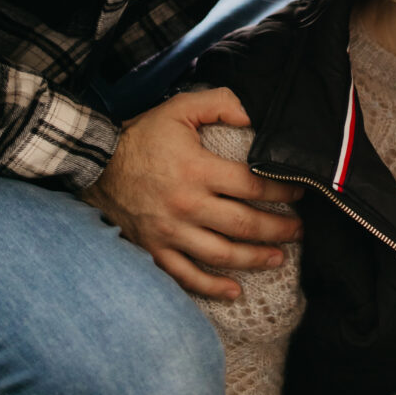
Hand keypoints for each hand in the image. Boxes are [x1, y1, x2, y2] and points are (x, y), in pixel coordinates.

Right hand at [85, 89, 302, 299]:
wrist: (96, 163)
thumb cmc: (143, 135)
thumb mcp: (181, 108)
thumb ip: (220, 103)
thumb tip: (254, 116)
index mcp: (197, 170)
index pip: (252, 186)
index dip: (281, 191)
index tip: (298, 194)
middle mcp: (187, 205)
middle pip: (243, 224)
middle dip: (278, 229)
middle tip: (299, 230)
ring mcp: (170, 232)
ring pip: (222, 254)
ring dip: (255, 259)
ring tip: (278, 257)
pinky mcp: (155, 249)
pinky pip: (186, 275)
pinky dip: (212, 287)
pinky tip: (235, 291)